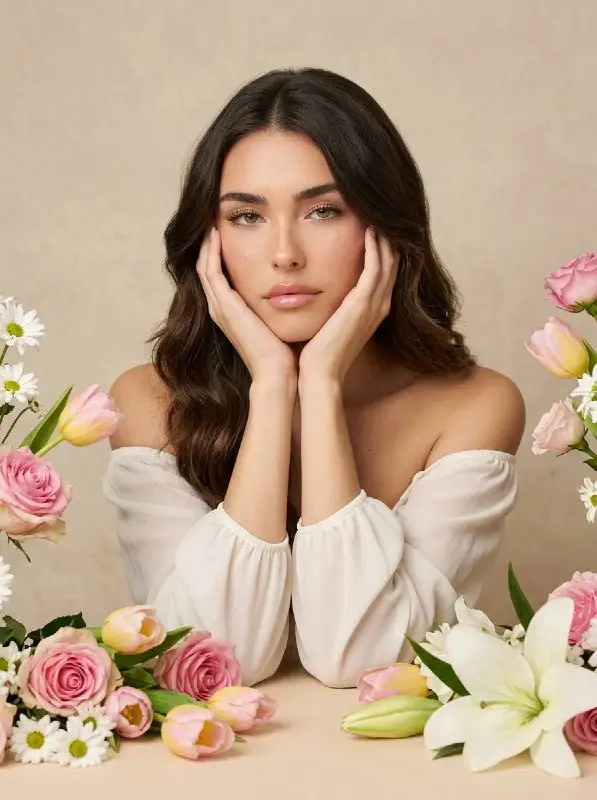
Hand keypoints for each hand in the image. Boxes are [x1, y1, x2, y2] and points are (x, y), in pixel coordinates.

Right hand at [197, 227, 296, 384]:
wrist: (280, 374)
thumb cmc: (287, 351)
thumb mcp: (281, 319)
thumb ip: (283, 302)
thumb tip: (299, 284)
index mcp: (233, 311)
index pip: (220, 273)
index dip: (221, 250)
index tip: (229, 227)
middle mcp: (221, 308)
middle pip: (206, 266)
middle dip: (209, 241)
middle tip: (213, 216)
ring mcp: (219, 308)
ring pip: (204, 265)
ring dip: (206, 241)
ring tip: (211, 218)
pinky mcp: (224, 307)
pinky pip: (210, 271)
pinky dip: (210, 251)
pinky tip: (216, 232)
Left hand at [298, 227, 398, 382]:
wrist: (318, 373)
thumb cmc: (318, 352)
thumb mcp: (331, 323)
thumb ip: (334, 306)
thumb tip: (321, 291)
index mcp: (372, 311)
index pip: (384, 273)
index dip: (383, 250)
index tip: (375, 228)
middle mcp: (379, 306)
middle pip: (392, 263)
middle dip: (388, 239)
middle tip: (382, 215)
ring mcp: (374, 305)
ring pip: (388, 262)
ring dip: (384, 238)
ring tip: (378, 215)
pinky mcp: (363, 303)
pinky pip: (375, 268)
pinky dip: (374, 248)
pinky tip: (369, 230)